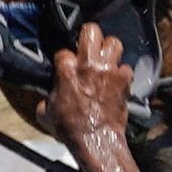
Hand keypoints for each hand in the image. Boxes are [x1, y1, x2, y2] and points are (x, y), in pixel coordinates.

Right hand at [42, 19, 136, 150]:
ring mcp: (108, 71)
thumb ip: (46, 98)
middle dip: (89, 35)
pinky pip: (126, 68)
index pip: (63, 50)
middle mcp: (88, 65)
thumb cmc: (70, 128)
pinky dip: (121, 73)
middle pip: (91, 31)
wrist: (95, 139)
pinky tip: (116, 79)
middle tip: (87, 43)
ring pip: (114, 43)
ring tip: (105, 57)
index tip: (65, 66)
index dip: (64, 58)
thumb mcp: (45, 113)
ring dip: (109, 49)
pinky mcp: (123, 81)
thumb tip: (48, 98)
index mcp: (66, 70)